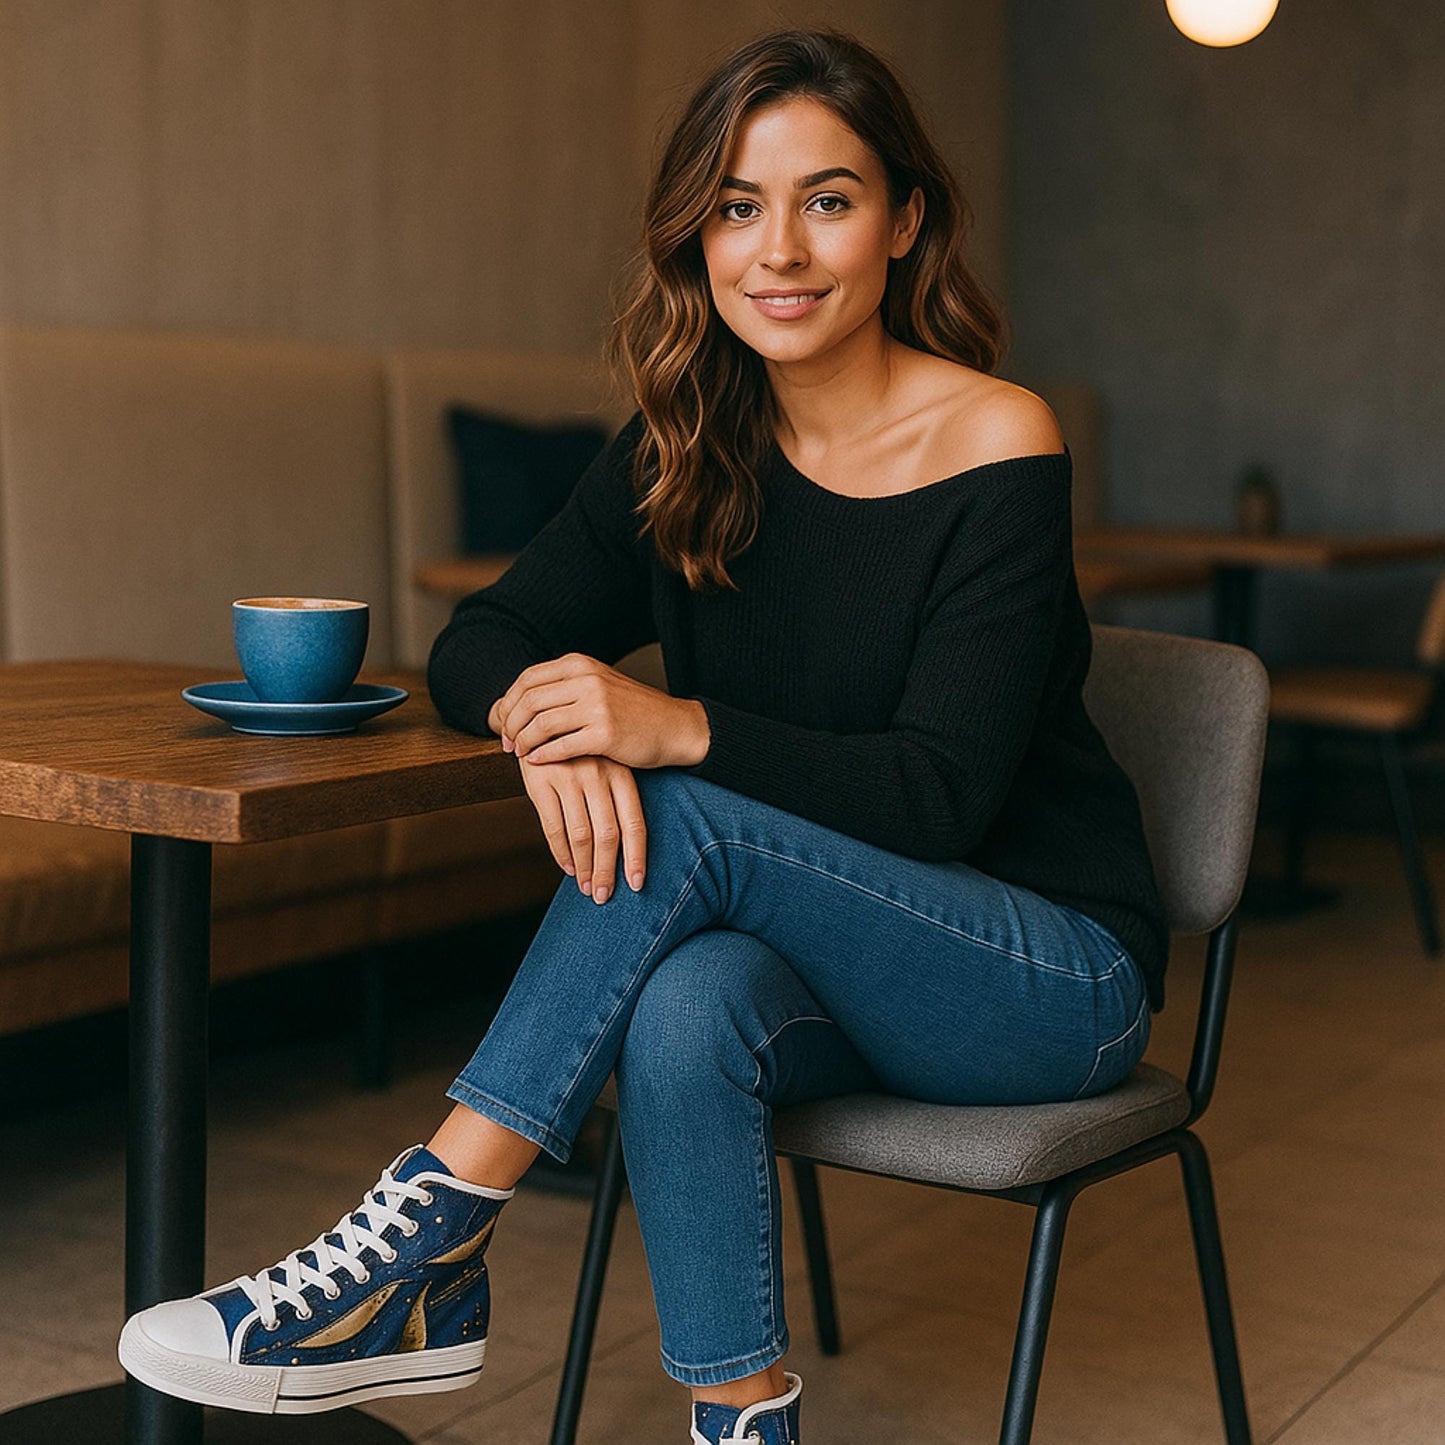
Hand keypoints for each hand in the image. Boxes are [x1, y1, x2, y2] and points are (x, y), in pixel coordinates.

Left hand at [490, 653, 707, 769]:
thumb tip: (521, 699)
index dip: (509, 702)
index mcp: (580, 664)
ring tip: (520, 753)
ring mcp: (597, 706)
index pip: (528, 679)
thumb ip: (564, 685)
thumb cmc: (633, 710)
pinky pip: (561, 746)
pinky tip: (537, 762)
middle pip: (529, 701)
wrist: (674, 726)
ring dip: (524, 741)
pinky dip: (543, 756)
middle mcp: (587, 680)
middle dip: (511, 724)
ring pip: (541, 724)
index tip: (504, 722)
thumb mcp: (598, 683)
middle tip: (507, 743)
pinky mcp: (605, 734)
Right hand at [515, 753, 646, 903]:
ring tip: (586, 888)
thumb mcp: (606, 765)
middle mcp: (598, 775)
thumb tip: (626, 850)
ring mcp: (569, 777)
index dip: (636, 856)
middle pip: (608, 835)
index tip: (635, 884)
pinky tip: (567, 867)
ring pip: (581, 835)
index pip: (634, 823)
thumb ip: (616, 799)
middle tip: (603, 895)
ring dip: (584, 867)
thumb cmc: (582, 752)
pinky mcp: (541, 782)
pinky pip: (553, 827)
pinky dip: (561, 853)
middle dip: (606, 870)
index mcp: (621, 773)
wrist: (541, 717)